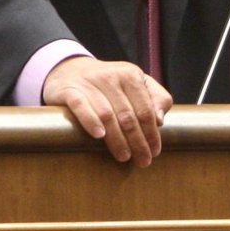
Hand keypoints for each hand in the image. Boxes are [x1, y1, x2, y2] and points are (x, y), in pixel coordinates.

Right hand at [42, 55, 171, 165]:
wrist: (71, 70)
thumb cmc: (111, 83)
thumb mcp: (136, 83)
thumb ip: (155, 97)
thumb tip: (160, 120)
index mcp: (130, 75)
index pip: (145, 109)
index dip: (152, 133)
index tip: (155, 152)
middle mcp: (110, 77)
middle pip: (128, 115)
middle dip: (138, 141)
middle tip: (143, 161)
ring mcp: (89, 83)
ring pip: (107, 115)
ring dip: (117, 139)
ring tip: (124, 156)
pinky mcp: (69, 91)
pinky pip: (81, 107)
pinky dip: (91, 121)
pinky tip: (99, 136)